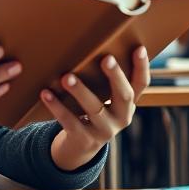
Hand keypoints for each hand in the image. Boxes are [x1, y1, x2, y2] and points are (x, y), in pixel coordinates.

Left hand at [41, 46, 149, 170]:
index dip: (142, 67)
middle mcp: (122, 118)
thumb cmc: (93, 110)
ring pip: (94, 109)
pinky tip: (46, 93)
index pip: (141, 84)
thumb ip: (105, 80)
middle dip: (115, 76)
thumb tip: (95, 44)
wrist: (81, 146)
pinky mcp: (84, 139)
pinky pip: (69, 121)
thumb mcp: (105, 98)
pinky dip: (57, 106)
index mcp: (128, 104)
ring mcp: (104, 131)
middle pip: (124, 96)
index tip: (139, 48)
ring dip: (80, 91)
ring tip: (67, 77)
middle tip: (106, 58)